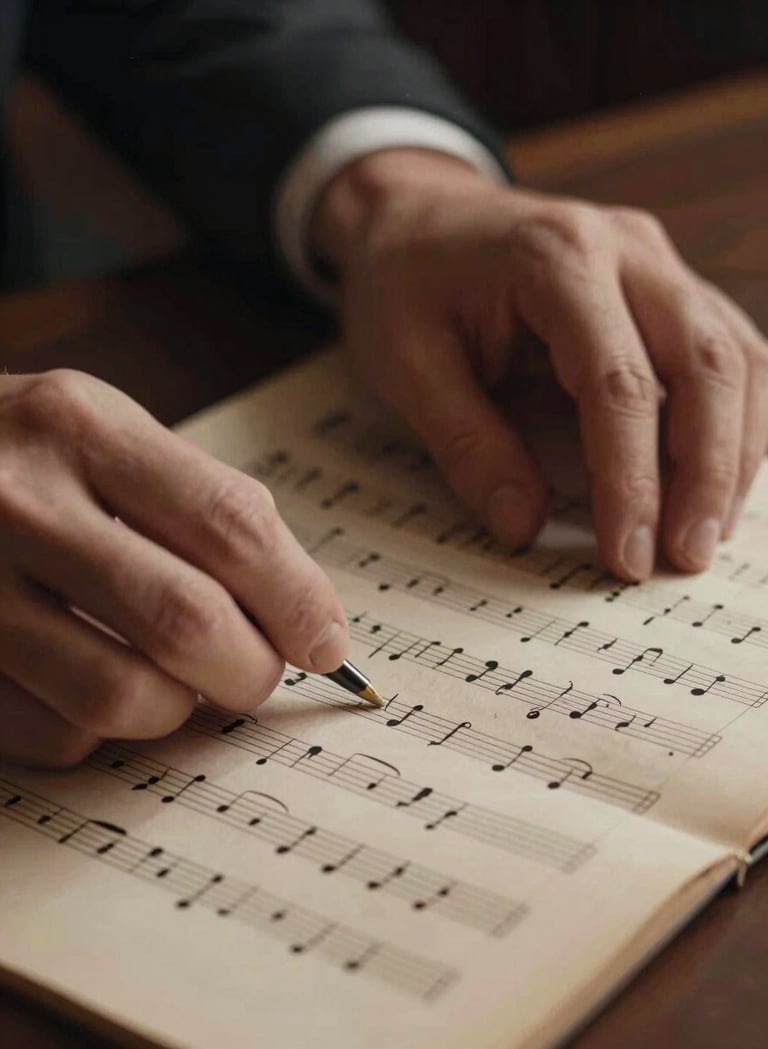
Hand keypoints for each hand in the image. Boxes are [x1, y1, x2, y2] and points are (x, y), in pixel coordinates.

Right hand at [0, 371, 347, 766]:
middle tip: (254, 675)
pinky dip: (97, 733)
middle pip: (186, 622)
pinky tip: (92, 688)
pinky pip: (52, 737)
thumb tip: (309, 621)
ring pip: (120, 696)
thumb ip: (201, 508)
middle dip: (248, 671)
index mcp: (81, 427)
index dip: (299, 599)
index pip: (231, 524)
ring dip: (175, 711)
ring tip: (175, 686)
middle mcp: (18, 499)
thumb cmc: (22, 459)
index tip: (329, 643)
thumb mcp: (103, 437)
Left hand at [313, 149, 767, 580]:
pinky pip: (724, 349)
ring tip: (705, 532)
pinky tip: (713, 477)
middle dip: (707, 473)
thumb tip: (525, 527)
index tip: (629, 555)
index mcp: (554, 258)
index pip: (618, 383)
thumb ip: (467, 444)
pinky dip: (731, 418)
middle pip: (706, 363)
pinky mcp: (663, 282)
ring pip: (734, 356)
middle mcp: (625, 248)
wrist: (412, 213)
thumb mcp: (405, 365)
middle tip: (685, 557)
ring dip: (733, 450)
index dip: (632, 479)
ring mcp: (653, 259)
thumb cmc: (402, 283)